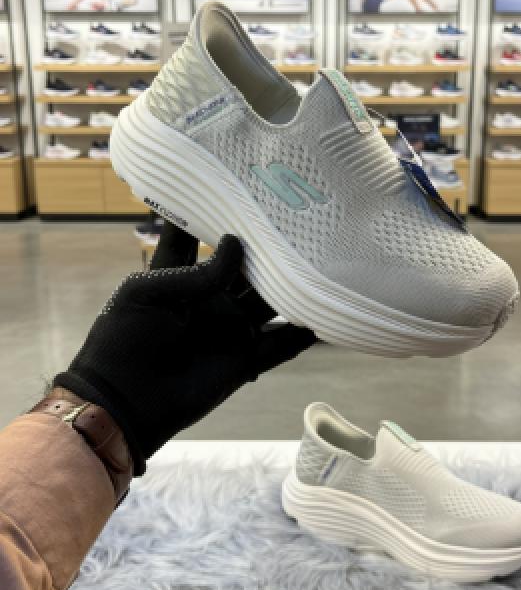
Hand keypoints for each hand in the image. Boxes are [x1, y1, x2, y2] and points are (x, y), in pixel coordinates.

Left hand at [53, 224, 316, 473]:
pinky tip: (326, 314)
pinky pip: (282, 344)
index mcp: (180, 278)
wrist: (124, 404)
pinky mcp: (244, 359)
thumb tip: (237, 246)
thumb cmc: (123, 340)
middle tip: (296, 222)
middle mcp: (210, 299)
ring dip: (292, 286)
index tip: (236, 185)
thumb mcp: (148, 294)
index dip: (211, 212)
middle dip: (268, 248)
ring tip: (321, 261)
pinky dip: (305, 333)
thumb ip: (197, 274)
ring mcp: (230, 328)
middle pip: (248, 268)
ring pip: (271, 301)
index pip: (197, 236)